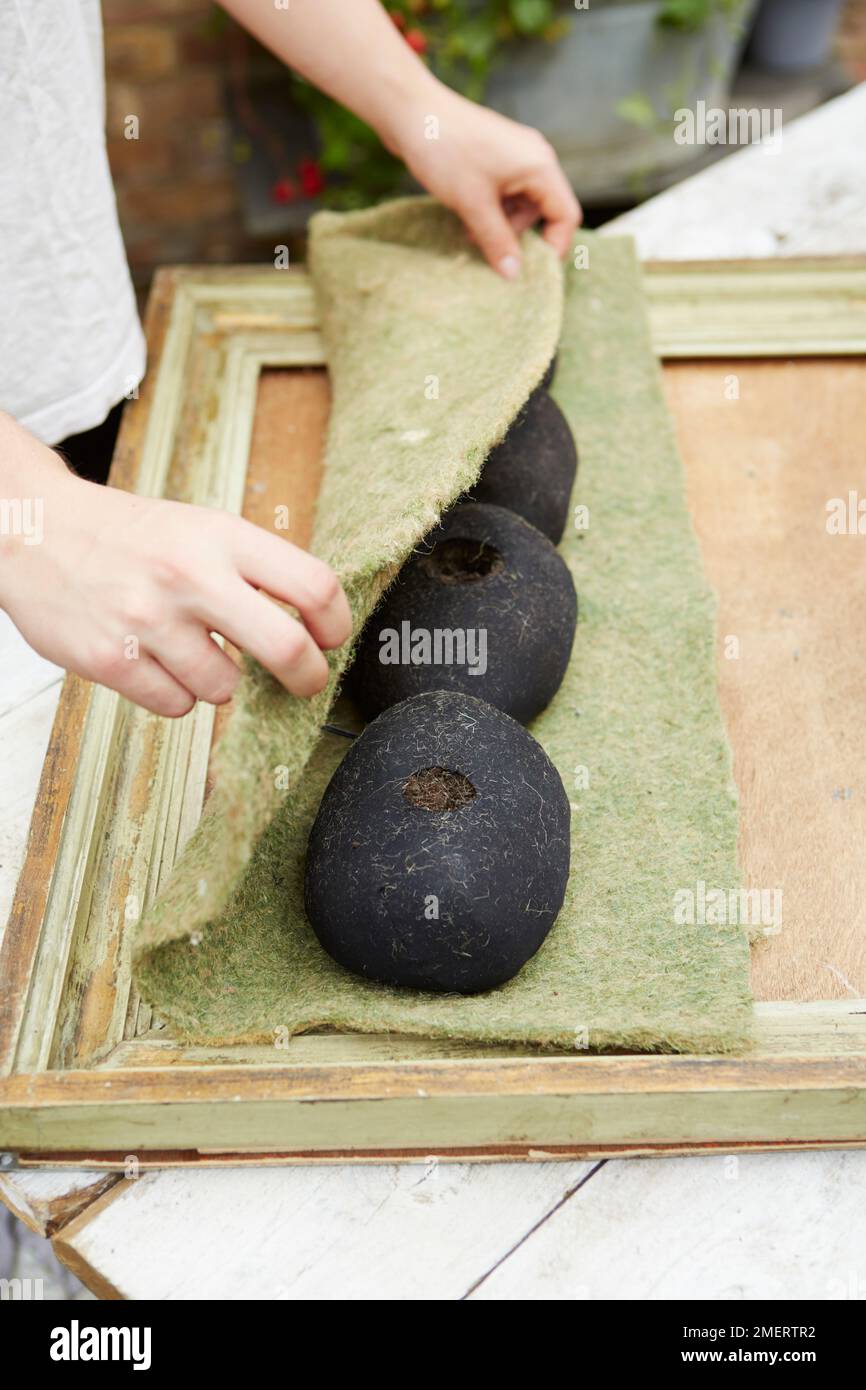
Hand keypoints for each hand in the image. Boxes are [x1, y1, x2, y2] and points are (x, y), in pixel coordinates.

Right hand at [0, 420, 351, 716]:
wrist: (32, 530)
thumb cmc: (129, 535)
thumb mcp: (200, 527)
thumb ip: (254, 568)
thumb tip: (315, 624)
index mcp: (220, 536)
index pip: (313, 585)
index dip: (336, 624)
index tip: (331, 638)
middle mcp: (188, 575)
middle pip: (286, 648)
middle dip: (307, 677)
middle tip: (305, 682)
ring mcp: (147, 620)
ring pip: (225, 689)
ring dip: (219, 681)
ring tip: (188, 649)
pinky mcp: (110, 660)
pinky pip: (176, 706)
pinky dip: (174, 693)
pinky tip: (154, 661)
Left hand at [393, 86, 581, 277]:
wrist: (411, 110)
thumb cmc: (445, 152)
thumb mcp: (473, 205)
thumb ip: (498, 241)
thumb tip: (514, 275)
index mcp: (539, 165)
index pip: (566, 215)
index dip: (553, 247)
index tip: (529, 270)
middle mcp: (535, 157)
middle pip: (545, 211)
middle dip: (518, 235)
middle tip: (487, 247)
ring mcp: (516, 153)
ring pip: (523, 203)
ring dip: (501, 224)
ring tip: (471, 230)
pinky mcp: (496, 154)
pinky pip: (506, 190)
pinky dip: (492, 208)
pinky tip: (468, 214)